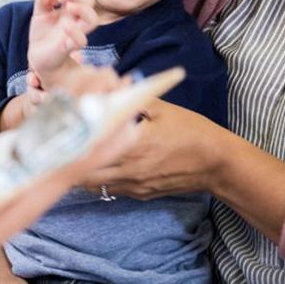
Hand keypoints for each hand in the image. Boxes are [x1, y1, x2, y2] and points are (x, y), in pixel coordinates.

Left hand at [28, 0, 97, 86]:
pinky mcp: (68, 47)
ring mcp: (74, 34)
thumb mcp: (39, 14)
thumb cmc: (43, 35)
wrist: (38, 56)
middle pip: (90, 3)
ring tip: (67, 6)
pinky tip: (64, 26)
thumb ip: (41, 2)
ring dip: (82, 9)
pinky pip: (81, 40)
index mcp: (70, 12)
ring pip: (93, 20)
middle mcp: (76, 21)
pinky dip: (75, 31)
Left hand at [82, 98, 229, 199]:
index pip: (92, 148)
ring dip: (85, 173)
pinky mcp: (142, 194)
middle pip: (86, 173)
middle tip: (68, 145)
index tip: (67, 131)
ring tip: (81, 156)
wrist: (216, 163)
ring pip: (96, 186)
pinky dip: (103, 180)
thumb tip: (114, 89)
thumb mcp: (164, 110)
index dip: (76, 140)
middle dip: (74, 160)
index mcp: (133, 145)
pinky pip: (113, 190)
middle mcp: (130, 169)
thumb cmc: (192, 132)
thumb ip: (135, 100)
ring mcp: (135, 185)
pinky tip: (104, 166)